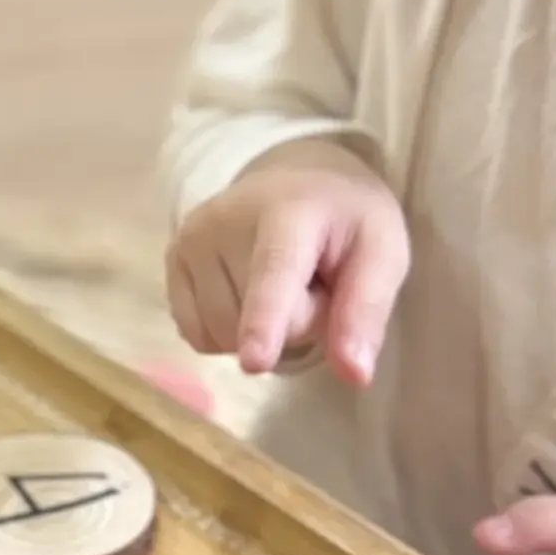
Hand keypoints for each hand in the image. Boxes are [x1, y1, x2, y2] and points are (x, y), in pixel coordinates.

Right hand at [168, 145, 409, 381]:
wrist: (295, 179)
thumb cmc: (346, 220)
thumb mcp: (383, 253)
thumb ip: (368, 311)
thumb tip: (354, 375)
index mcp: (290, 210)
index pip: (274, 273)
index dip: (265, 321)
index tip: (254, 362)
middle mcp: (224, 219)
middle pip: (255, 321)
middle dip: (294, 323)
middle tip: (312, 284)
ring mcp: (190, 239)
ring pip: (223, 335)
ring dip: (260, 331)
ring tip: (281, 287)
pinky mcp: (171, 258)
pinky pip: (198, 335)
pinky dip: (228, 332)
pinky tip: (246, 294)